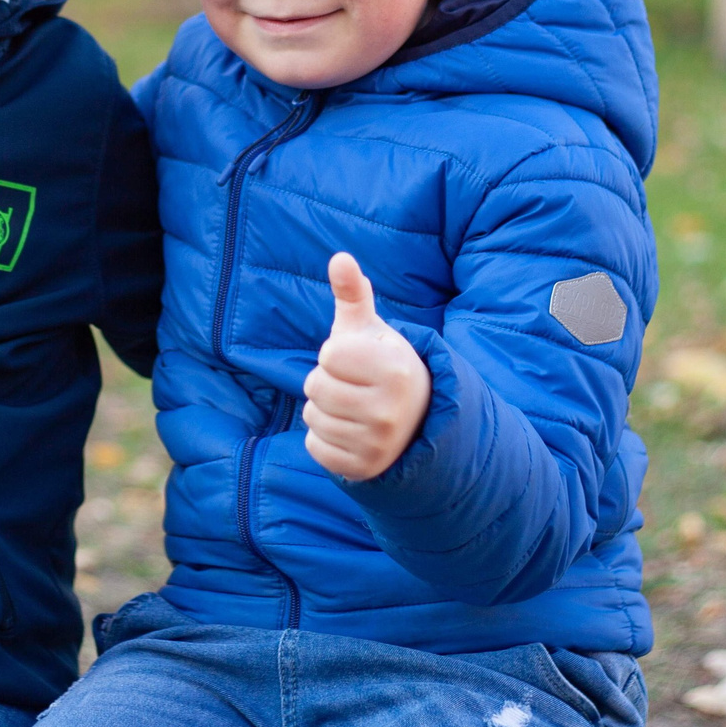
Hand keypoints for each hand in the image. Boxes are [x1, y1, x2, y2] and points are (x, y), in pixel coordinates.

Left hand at [302, 252, 430, 480]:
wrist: (412, 419)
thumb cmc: (379, 364)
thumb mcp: (368, 329)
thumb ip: (352, 294)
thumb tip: (339, 257)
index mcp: (395, 369)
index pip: (328, 355)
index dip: (335, 355)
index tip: (357, 362)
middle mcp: (390, 409)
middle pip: (316, 387)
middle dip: (326, 382)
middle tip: (353, 386)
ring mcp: (379, 443)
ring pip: (312, 418)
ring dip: (324, 410)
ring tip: (352, 408)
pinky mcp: (363, 468)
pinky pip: (315, 447)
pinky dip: (324, 438)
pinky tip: (348, 431)